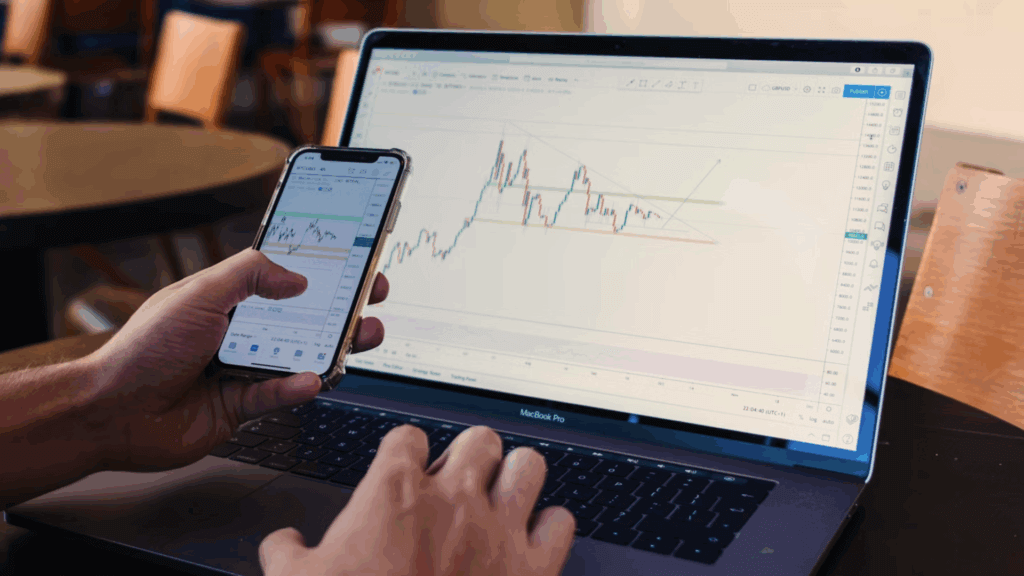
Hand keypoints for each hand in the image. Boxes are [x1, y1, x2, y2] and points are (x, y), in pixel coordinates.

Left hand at [80, 248, 388, 471]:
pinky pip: (280, 395)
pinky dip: (297, 388)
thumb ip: (249, 275)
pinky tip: (310, 379)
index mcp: (228, 298)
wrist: (112, 412)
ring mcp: (244, 369)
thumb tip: (296, 278)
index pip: (283, 277)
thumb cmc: (143, 349)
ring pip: (302, 356)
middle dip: (343, 307)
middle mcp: (240, 332)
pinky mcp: (243, 406)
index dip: (320, 268)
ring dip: (335, 347)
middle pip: (304, 317)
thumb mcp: (199, 293)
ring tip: (362, 336)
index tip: (353, 259)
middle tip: (372, 297)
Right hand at [260, 426, 575, 575]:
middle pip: (478, 440)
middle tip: (458, 481)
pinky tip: (534, 540)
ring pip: (528, 466)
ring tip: (502, 496)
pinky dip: (550, 528)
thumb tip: (282, 544)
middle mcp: (453, 499)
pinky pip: (561, 523)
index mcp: (395, 491)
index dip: (406, 453)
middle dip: (469, 456)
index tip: (405, 467)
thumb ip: (286, 552)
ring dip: (516, 478)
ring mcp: (498, 529)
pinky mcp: (533, 567)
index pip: (409, 437)